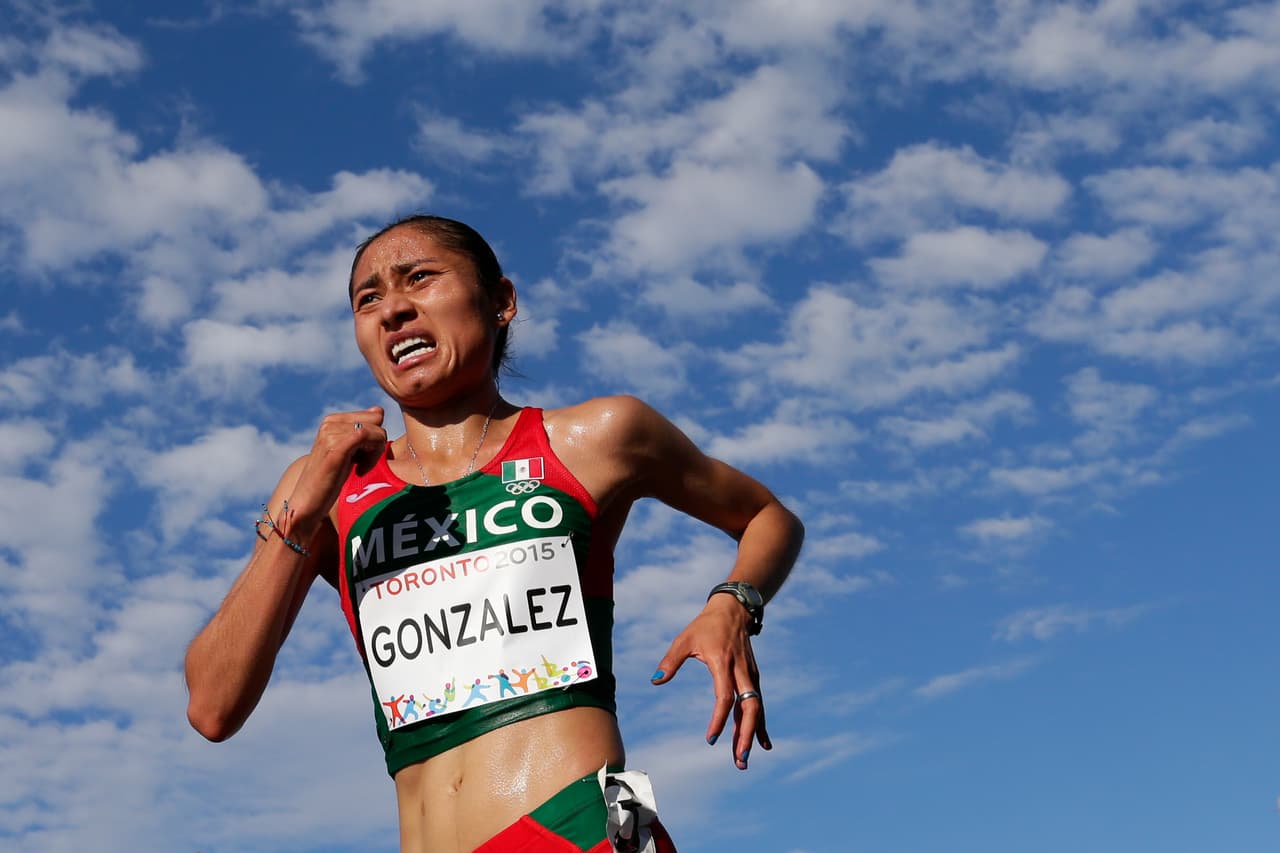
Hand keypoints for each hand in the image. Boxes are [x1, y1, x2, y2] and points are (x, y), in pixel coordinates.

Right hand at [283, 406, 387, 538]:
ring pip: (376, 431)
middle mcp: (330, 422)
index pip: (375, 415)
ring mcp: (331, 433)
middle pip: (378, 421)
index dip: (377, 436)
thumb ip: (362, 430)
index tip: (365, 456)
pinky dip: (371, 456)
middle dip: (377, 443)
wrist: (306, 504)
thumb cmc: (329, 481)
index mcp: (332, 420)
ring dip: (375, 453)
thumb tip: (379, 409)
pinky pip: (368, 436)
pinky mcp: (335, 447)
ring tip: (358, 468)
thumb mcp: (348, 451)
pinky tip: (359, 470)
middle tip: (362, 463)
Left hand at [650, 594, 771, 769]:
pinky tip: (763, 744)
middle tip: (739, 759)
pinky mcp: (754, 677)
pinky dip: (760, 724)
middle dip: (745, 734)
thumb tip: (655, 681)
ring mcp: (751, 675)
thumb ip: (670, 661)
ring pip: (756, 708)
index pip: (724, 696)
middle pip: (749, 707)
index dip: (719, 718)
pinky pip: (758, 704)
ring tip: (743, 759)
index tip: (711, 739)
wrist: (733, 609)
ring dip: (752, 734)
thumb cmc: (705, 625)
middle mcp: (741, 671)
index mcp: (722, 662)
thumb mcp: (684, 639)